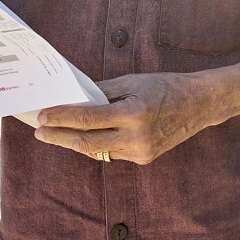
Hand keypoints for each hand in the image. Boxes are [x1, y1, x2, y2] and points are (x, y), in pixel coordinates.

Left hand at [34, 72, 221, 164]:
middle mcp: (136, 136)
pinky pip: (112, 153)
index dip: (62, 118)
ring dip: (75, 142)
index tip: (42, 116)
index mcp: (134, 112)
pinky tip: (86, 136)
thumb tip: (76, 97)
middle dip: (60, 136)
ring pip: (97, 151)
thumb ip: (104, 91)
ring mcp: (140, 151)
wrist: (199, 103)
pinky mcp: (144, 158)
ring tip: (55, 133)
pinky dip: (97, 144)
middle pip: (87, 141)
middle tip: (40, 130)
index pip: (88, 118)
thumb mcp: (135, 81)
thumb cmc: (167, 86)